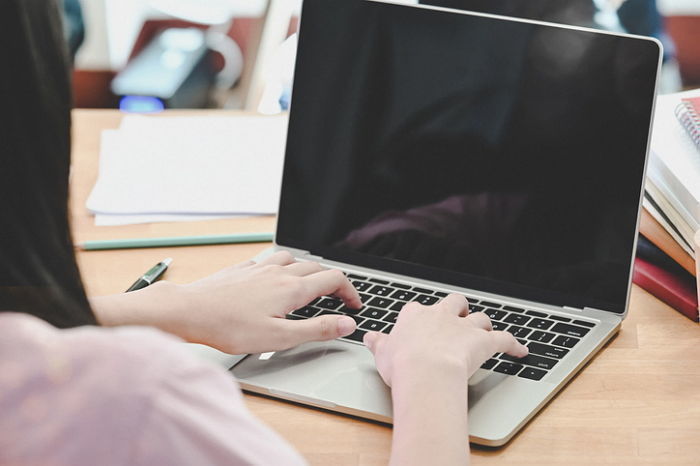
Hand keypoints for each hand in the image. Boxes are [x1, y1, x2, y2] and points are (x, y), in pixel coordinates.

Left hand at [92, 251, 361, 354]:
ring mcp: (259, 267)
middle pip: (317, 267)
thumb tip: (346, 324)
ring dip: (308, 269)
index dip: (350, 291)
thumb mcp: (279, 338)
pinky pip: (270, 259)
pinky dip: (282, 266)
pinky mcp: (242, 268)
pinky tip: (273, 279)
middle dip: (333, 281)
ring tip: (308, 285)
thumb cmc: (229, 327)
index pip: (334, 279)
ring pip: (294, 259)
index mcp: (292, 288)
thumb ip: (316, 330)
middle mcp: (278, 272)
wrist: (188, 311)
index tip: (354, 305)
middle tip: (338, 298)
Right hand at [363, 295, 527, 465]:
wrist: (425, 371)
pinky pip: (504, 339)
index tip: (423, 324)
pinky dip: (514, 345)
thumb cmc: (402, 364)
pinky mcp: (484, 341)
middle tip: (459, 317)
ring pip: (479, 318)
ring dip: (483, 325)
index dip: (423, 317)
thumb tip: (370, 337)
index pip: (419, 309)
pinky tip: (521, 351)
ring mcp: (463, 327)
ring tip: (485, 332)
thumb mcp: (382, 353)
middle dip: (459, 308)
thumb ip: (378, 343)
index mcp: (415, 316)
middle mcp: (441, 316)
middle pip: (454, 302)